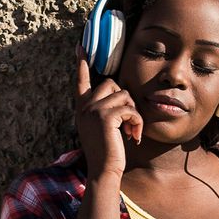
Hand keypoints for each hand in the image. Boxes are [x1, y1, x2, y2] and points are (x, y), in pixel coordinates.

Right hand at [75, 49, 142, 184]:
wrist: (103, 171)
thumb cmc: (107, 152)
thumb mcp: (102, 128)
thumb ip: (105, 110)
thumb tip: (120, 94)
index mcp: (82, 108)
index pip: (81, 81)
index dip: (81, 63)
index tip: (80, 46)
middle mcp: (85, 107)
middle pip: (112, 84)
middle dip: (125, 100)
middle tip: (128, 122)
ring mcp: (94, 110)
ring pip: (124, 95)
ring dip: (134, 113)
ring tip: (131, 131)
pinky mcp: (106, 117)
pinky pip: (130, 109)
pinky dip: (137, 122)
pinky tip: (133, 136)